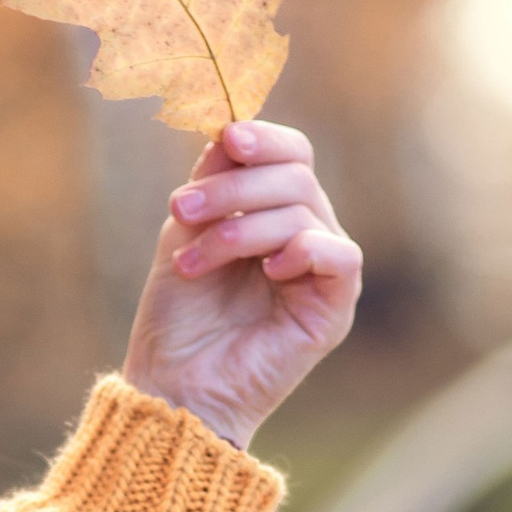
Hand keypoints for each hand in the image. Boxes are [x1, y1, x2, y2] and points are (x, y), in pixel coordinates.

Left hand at [122, 121, 361, 447]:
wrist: (174, 385)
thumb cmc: (177, 316)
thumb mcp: (186, 231)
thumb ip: (213, 180)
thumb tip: (232, 125)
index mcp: (273, 213)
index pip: (292, 154)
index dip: (265, 139)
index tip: (227, 139)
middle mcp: (305, 236)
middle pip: (296, 176)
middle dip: (234, 189)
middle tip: (181, 211)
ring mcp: (321, 272)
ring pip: (305, 211)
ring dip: (241, 228)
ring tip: (195, 262)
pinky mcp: (334, 308)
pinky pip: (338, 256)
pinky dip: (299, 251)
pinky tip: (266, 273)